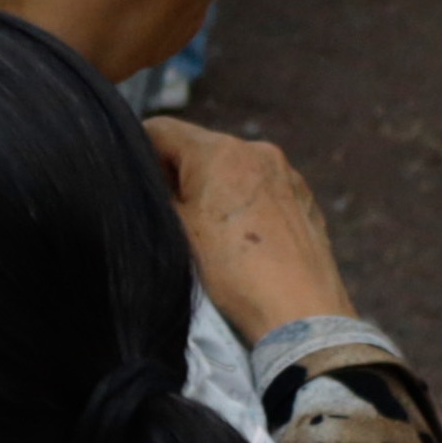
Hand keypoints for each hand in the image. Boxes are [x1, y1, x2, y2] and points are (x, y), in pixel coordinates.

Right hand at [144, 116, 352, 345]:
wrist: (300, 312)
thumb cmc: (232, 272)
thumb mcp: (175, 232)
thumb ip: (155, 194)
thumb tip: (144, 180)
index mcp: (219, 152)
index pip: (160, 129)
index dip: (138, 154)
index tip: (136, 188)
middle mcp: (256, 150)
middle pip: (198, 148)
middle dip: (178, 174)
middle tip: (170, 218)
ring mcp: (286, 173)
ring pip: (231, 168)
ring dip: (212, 189)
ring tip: (209, 234)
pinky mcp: (305, 198)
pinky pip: (260, 187)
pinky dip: (243, 203)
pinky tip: (242, 240)